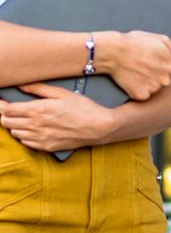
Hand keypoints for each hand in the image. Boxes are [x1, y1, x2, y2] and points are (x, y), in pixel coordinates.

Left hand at [0, 83, 116, 151]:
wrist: (99, 127)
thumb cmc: (83, 108)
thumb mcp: (61, 93)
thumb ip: (38, 89)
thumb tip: (21, 86)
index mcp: (38, 110)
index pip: (6, 110)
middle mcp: (36, 126)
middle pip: (6, 122)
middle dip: (4, 115)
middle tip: (10, 108)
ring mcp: (41, 138)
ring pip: (14, 133)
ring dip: (14, 125)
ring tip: (22, 118)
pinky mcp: (47, 147)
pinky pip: (25, 143)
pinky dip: (24, 135)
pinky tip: (31, 129)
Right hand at [96, 30, 170, 99]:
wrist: (113, 51)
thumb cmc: (135, 43)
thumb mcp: (161, 39)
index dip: (162, 62)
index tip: (151, 58)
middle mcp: (166, 79)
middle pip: (164, 79)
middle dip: (156, 72)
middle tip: (142, 63)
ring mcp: (154, 88)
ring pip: (155, 87)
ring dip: (147, 81)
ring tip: (136, 70)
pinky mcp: (142, 95)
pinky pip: (144, 94)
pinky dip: (138, 88)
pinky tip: (132, 78)